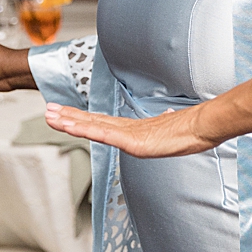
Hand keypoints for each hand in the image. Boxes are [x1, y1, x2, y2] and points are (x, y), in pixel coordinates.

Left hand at [43, 102, 217, 157]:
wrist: (203, 127)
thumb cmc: (192, 129)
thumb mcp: (174, 130)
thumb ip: (166, 125)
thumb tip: (168, 118)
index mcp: (135, 129)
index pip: (102, 123)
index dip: (83, 118)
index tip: (66, 114)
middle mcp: (127, 129)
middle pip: (92, 122)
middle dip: (69, 117)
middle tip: (48, 110)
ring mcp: (128, 134)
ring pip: (92, 126)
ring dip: (69, 121)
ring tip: (50, 116)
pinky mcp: (132, 141)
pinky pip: (103, 136)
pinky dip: (84, 130)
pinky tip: (69, 127)